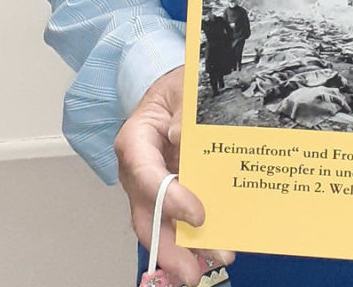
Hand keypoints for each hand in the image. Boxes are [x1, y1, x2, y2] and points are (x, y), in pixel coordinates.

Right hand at [114, 66, 234, 285]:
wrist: (176, 88)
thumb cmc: (177, 86)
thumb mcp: (184, 85)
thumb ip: (183, 108)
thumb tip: (179, 135)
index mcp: (136, 139)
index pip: (145, 174)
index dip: (168, 199)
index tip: (197, 214)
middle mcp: (140, 170)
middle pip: (146, 214)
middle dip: (169, 246)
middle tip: (194, 270)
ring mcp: (154, 185)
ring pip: (161, 224)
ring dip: (183, 250)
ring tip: (212, 264)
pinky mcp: (173, 192)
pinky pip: (178, 219)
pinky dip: (194, 237)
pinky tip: (216, 248)